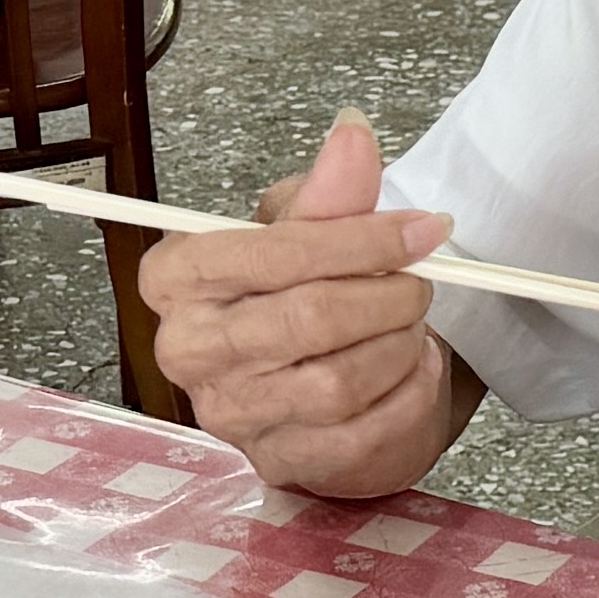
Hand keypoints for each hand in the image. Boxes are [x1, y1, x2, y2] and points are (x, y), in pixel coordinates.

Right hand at [142, 112, 472, 498]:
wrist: (311, 370)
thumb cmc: (297, 289)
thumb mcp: (307, 227)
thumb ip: (331, 189)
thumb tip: (353, 136)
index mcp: (178, 277)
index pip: (275, 254)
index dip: (361, 241)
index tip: (421, 230)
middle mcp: (188, 350)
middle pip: (308, 319)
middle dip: (384, 297)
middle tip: (419, 283)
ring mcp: (230, 414)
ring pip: (337, 381)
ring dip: (396, 348)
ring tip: (409, 326)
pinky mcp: (277, 461)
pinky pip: (360, 433)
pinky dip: (405, 396)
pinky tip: (411, 370)